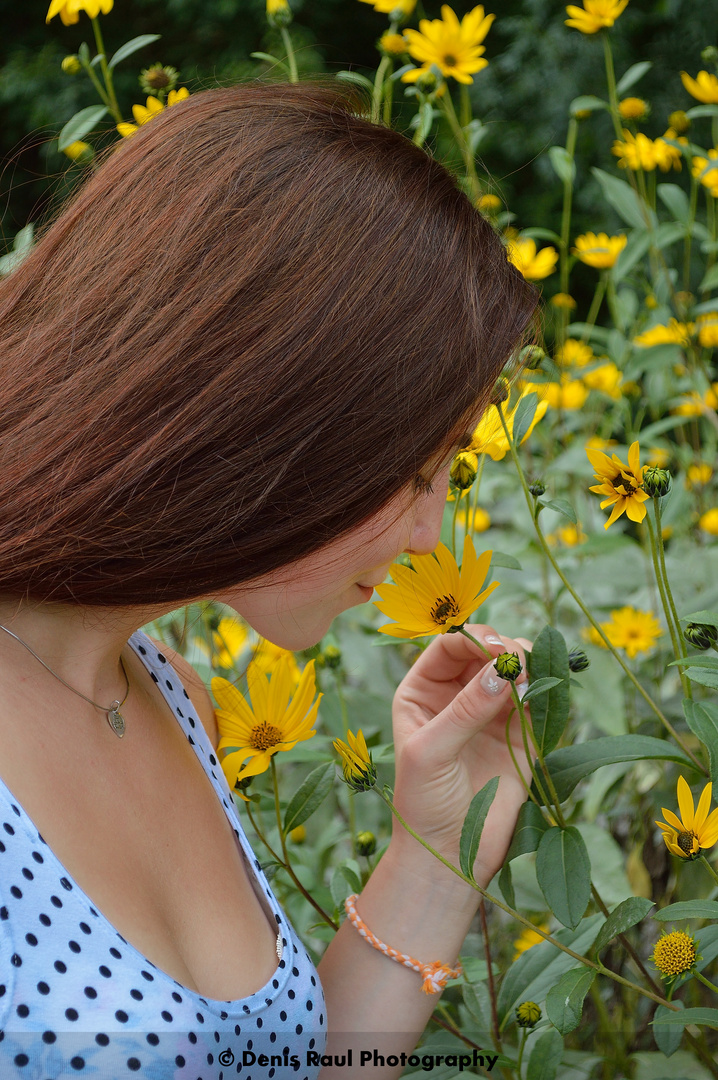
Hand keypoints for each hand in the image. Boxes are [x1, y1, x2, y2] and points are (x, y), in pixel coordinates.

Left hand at [389, 623, 533, 889]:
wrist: (450, 856)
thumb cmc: (423, 803)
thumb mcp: (431, 753)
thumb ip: (464, 711)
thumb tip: (501, 671)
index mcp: (422, 691)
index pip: (448, 645)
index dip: (472, 639)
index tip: (495, 648)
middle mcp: (456, 694)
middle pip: (483, 650)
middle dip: (503, 647)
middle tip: (517, 661)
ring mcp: (489, 711)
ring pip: (512, 669)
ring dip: (525, 663)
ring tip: (529, 676)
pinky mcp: (520, 733)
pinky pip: (535, 698)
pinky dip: (543, 687)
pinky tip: (544, 688)